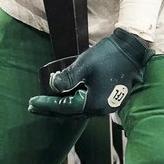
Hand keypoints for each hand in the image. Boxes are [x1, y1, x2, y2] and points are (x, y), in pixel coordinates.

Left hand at [28, 28, 153, 117]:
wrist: (131, 50)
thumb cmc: (108, 55)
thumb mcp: (84, 64)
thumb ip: (68, 77)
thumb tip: (52, 86)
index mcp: (93, 103)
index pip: (64, 107)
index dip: (46, 105)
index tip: (31, 102)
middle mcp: (100, 109)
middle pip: (70, 113)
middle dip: (51, 110)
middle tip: (33, 107)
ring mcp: (106, 105)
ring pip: (78, 110)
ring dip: (62, 107)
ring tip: (46, 104)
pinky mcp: (109, 99)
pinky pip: (86, 105)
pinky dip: (73, 103)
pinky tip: (66, 97)